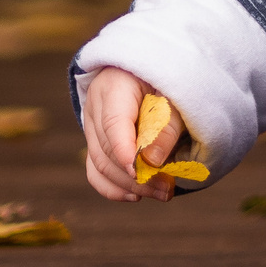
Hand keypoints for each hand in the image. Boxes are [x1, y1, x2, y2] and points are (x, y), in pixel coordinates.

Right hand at [82, 65, 180, 202]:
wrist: (149, 70)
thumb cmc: (167, 80)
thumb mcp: (174, 94)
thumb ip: (166, 125)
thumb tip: (152, 162)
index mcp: (114, 86)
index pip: (114, 122)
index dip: (124, 148)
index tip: (140, 170)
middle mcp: (95, 107)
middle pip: (107, 149)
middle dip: (136, 175)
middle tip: (167, 189)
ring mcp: (91, 126)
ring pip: (100, 164)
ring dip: (129, 185)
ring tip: (161, 193)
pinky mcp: (94, 142)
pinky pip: (95, 171)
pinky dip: (113, 188)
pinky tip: (135, 197)